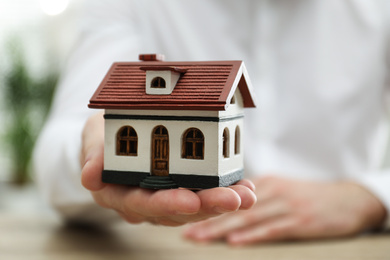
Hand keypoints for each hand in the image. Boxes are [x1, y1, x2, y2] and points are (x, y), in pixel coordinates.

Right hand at [80, 112, 256, 225]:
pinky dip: (224, 191)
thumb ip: (93, 154)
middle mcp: (143, 202)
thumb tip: (89, 176)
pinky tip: (244, 187)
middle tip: (234, 200)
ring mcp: (163, 198)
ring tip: (247, 194)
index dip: (166, 204)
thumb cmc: (103, 136)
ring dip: (222, 203)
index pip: (141, 203)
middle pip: (175, 211)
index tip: (190, 201)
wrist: (113, 139)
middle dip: (206, 207)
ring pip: (194, 207)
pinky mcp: (181, 189)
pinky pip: (202, 195)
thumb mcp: (93, 136)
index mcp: (117, 193)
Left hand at [183, 175, 386, 244]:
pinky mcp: (300, 221)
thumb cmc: (310, 197)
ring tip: (200, 238)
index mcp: (265, 183)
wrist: (348, 199)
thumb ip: (258, 197)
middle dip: (208, 220)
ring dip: (222, 229)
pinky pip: (272, 229)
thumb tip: (230, 209)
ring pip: (248, 217)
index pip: (231, 197)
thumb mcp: (283, 189)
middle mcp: (272, 191)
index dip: (208, 207)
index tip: (186, 217)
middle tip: (186, 232)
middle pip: (234, 208)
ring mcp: (286, 205)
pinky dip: (252, 236)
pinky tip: (235, 242)